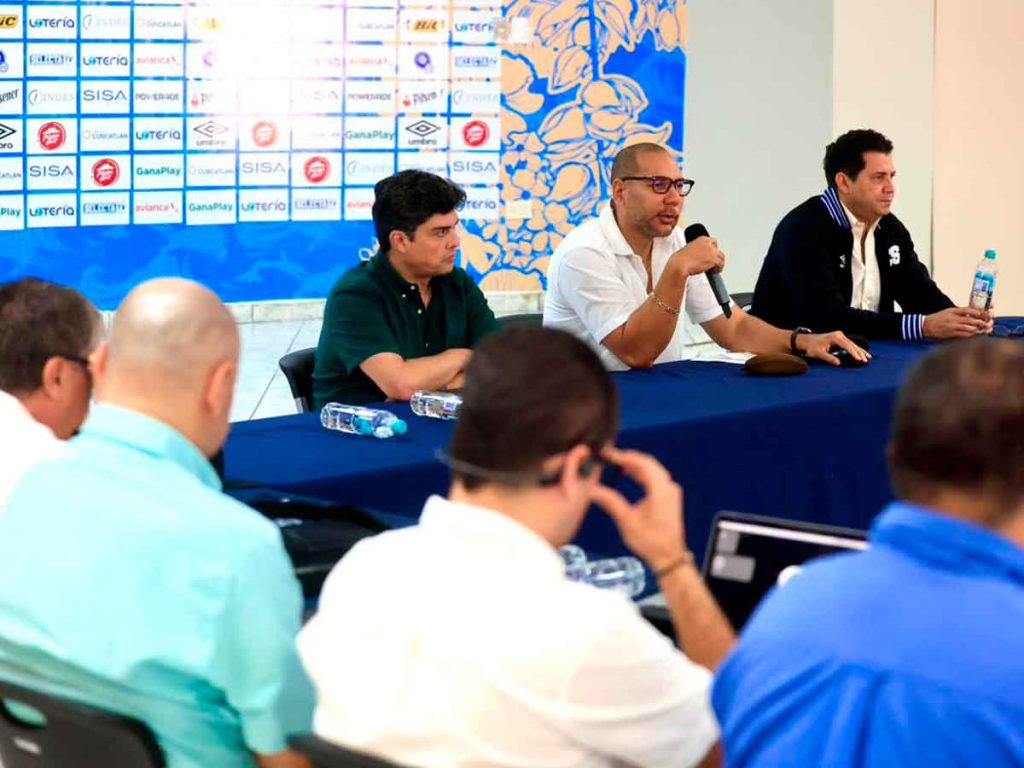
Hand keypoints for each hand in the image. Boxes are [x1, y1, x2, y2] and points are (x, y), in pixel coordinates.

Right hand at [588, 447, 687, 571]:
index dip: (624, 456)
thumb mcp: (626, 521)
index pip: (642, 463)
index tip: (608, 453)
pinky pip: (655, 477)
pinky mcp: (669, 497)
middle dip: (629, 457)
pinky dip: (642, 473)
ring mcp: (671, 491)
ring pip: (652, 469)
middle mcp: (668, 486)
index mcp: (660, 489)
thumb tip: (592, 489)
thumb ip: (610, 501)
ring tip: (616, 463)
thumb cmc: (649, 540)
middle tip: (610, 455)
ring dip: (635, 465)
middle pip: (649, 463)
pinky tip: (629, 474)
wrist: (669, 557)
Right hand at [671, 236, 724, 278]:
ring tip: (714, 269)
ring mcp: (712, 251)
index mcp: (701, 239)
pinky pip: (721, 264)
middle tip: (713, 262)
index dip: (712, 249)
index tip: (710, 255)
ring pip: (721, 257)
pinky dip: (719, 269)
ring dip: (718, 263)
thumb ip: (696, 250)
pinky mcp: (714, 259)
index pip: (712, 241)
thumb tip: (699, 257)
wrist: (679, 264)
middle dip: (716, 255)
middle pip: (717, 249)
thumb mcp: (688, 250)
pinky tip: (714, 272)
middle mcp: (708, 243)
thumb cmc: (680, 259)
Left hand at [797, 330, 870, 365]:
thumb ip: (828, 358)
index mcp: (835, 337)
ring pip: (853, 344)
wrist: (807, 341)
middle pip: (852, 345)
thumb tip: (838, 363)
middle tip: (866, 360)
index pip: (847, 346)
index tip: (859, 359)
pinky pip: (850, 345)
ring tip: (868, 358)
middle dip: (859, 353)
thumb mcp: (818, 354)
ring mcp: (840, 336)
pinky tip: (863, 353)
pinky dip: (856, 350)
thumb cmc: (812, 348)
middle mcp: (839, 335)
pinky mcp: (840, 338)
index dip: (853, 353)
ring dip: (860, 351)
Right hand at [923, 307, 991, 338]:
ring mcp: (952, 326)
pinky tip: (976, 334)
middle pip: (971, 319)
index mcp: (953, 311)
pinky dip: (972, 334)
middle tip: (989, 323)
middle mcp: (954, 318)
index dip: (979, 311)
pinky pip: (964, 334)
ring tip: (985, 329)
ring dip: (979, 329)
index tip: (987, 312)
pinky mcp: (951, 334)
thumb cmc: (938, 318)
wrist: (926, 326)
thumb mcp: (949, 311)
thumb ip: (961, 312)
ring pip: (969, 328)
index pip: (969, 309)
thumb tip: (975, 312)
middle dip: (982, 321)